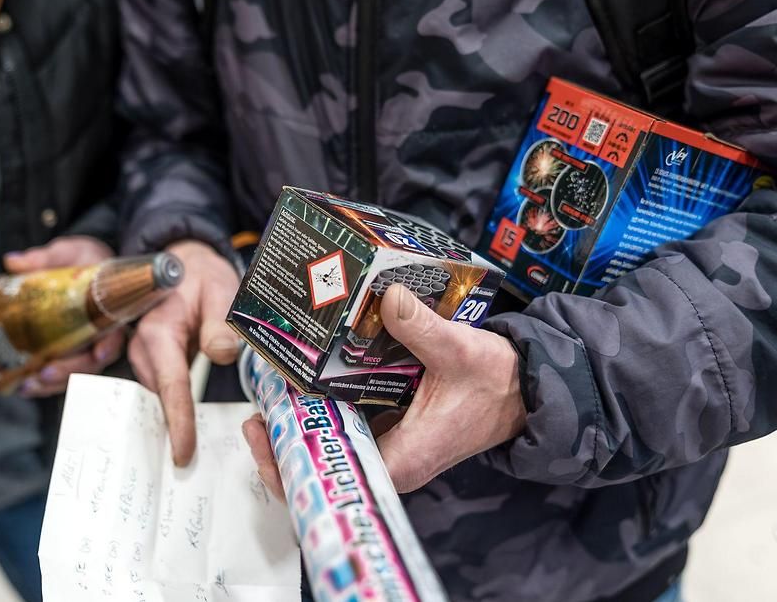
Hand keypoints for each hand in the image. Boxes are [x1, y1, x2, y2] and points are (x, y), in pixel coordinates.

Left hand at [2, 236, 124, 396]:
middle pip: (92, 362)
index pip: (116, 332)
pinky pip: (62, 374)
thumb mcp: (69, 253)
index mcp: (109, 310)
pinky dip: (44, 384)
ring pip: (75, 374)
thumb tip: (12, 262)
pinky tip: (24, 386)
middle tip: (46, 373)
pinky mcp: (70, 353)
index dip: (108, 345)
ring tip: (28, 386)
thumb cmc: (85, 260)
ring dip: (53, 384)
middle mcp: (101, 334)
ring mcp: (86, 347)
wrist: (87, 266)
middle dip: (70, 371)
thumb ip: (44, 258)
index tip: (99, 354)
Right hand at [129, 240, 240, 465]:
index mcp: (159, 333)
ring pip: (161, 398)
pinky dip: (175, 409)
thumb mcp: (219, 290)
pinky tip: (188, 430)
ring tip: (191, 454)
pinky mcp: (151, 365)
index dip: (178, 422)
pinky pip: (163, 392)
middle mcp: (144, 350)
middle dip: (175, 431)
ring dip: (175, 421)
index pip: (171, 385)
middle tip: (192, 468)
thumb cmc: (201, 276)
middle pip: (162, 399)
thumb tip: (223, 354)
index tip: (183, 453)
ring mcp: (144, 359)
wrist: (182, 264)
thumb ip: (221, 322)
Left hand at [243, 282, 525, 494]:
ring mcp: (388, 446)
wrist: (521, 388)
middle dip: (284, 446)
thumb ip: (424, 327)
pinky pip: (345, 428)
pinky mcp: (388, 428)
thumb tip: (390, 298)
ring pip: (331, 448)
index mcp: (405, 459)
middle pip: (324, 468)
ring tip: (268, 399)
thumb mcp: (462, 349)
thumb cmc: (496, 381)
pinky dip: (322, 411)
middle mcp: (391, 460)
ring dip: (299, 428)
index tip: (264, 438)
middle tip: (255, 415)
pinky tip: (301, 386)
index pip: (337, 479)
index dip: (293, 468)